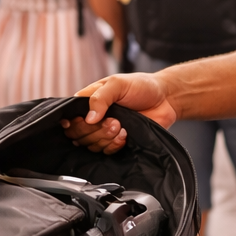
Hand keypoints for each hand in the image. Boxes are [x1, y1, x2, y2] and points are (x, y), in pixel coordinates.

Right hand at [60, 74, 176, 153]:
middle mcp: (93, 117)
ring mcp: (104, 131)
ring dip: (106, 137)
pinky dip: (115, 145)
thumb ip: (100, 98)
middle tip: (113, 120)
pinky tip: (125, 135)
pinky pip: (106, 151)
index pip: (70, 116)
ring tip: (121, 125)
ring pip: (91, 145)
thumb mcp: (118, 84)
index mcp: (88, 101)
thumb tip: (88, 118)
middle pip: (78, 134)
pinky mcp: (116, 142)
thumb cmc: (141, 86)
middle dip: (95, 130)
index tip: (81, 122)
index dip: (73, 122)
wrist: (165, 99)